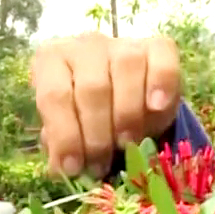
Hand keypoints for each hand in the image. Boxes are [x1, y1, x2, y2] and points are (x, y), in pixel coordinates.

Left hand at [32, 32, 181, 177]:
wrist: (117, 90)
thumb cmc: (81, 111)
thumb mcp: (65, 126)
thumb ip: (61, 144)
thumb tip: (61, 169)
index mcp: (52, 61)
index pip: (54, 96)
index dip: (64, 136)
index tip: (73, 167)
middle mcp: (84, 46)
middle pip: (92, 87)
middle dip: (96, 135)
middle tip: (101, 164)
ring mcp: (122, 43)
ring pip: (126, 69)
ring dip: (127, 115)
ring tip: (126, 144)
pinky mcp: (158, 46)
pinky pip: (163, 61)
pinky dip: (162, 85)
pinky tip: (157, 108)